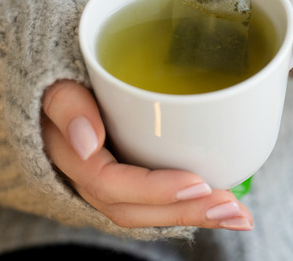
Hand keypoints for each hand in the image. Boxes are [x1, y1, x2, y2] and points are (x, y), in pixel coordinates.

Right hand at [40, 80, 253, 230]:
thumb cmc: (61, 77)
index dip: (153, 189)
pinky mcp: (129, 178)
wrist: (57, 83)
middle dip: (185, 211)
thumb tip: (88, 142)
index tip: (197, 183)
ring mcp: (109, 182)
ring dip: (195, 215)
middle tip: (232, 206)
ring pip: (148, 211)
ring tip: (238, 215)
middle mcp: (88, 179)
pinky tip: (223, 207)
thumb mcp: (54, 82)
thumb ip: (66, 105)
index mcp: (70, 156)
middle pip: (134, 208)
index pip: (109, 183)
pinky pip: (157, 202)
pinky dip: (190, 206)